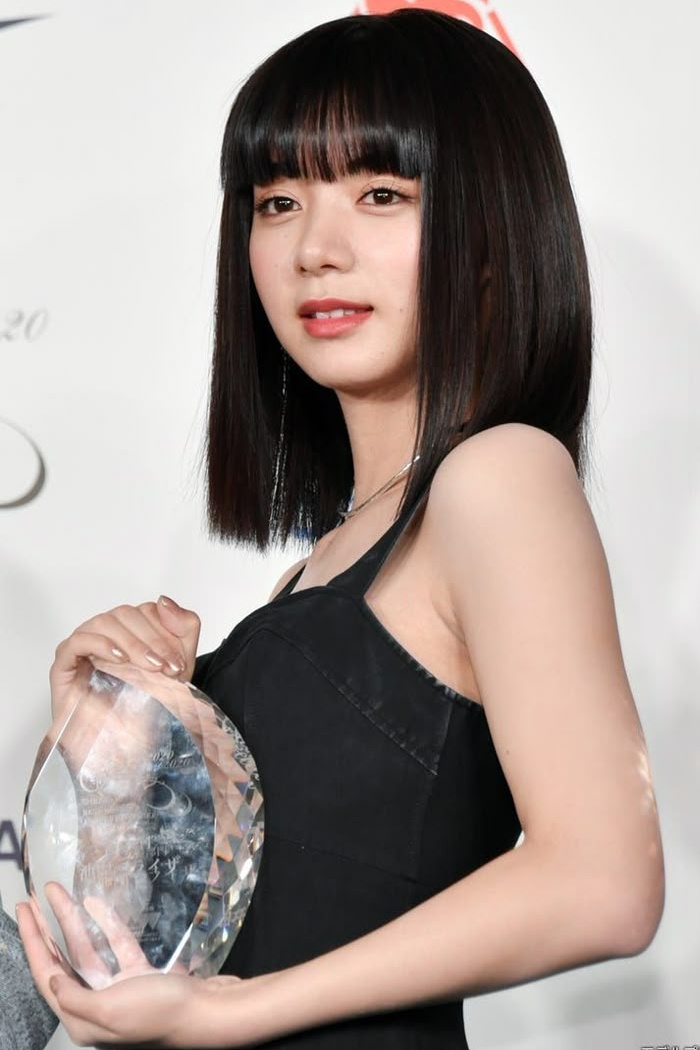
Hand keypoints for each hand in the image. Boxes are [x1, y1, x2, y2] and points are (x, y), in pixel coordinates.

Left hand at [16, 899, 276, 1047]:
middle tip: (32, 899)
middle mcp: (97, 1005)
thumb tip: (51, 977)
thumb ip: (75, 997)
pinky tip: (96, 904)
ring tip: (58, 892)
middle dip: (46, 929)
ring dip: (73, 920)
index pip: (48, 974)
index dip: (33, 942)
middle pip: (62, 961)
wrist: (208, 1011)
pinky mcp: (141, 976)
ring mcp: (120, 990)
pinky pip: (118, 946)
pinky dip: (107, 924)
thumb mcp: (110, 1011)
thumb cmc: (161, 1014)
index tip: (24, 911)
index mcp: (84, 1019)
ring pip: (88, 949)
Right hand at [50, 596, 200, 722]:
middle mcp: (106, 635)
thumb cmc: (148, 706)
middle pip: (126, 613)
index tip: (178, 661)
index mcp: (130, 631)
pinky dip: (100, 644)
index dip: (165, 630)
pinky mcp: (64, 665)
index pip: (145, 610)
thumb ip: (183, 628)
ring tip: (150, 667)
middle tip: (168, 668)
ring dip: (132, 642)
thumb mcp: (179, 664)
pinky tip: (119, 659)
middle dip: (153, 640)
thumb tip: (165, 600)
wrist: (126, 746)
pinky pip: (77, 641)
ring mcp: (83, 647)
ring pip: (104, 622)